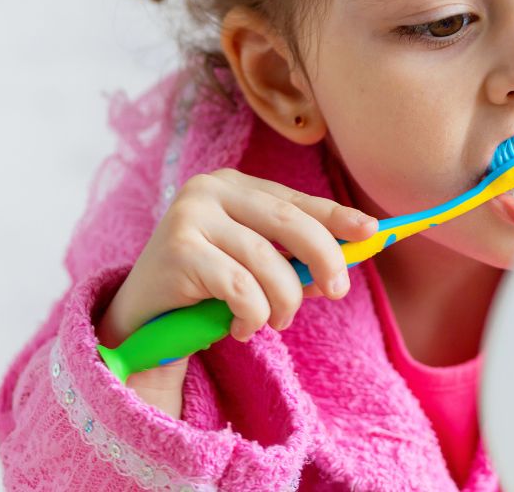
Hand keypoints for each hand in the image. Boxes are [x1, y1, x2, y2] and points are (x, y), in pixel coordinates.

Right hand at [95, 168, 379, 417]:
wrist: (141, 320)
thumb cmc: (205, 290)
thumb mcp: (254, 268)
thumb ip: (293, 259)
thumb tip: (344, 264)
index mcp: (234, 185)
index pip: (296, 200)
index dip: (336, 216)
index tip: (371, 232)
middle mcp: (210, 190)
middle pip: (289, 221)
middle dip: (324, 258)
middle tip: (337, 291)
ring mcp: (190, 216)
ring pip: (267, 263)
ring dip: (282, 303)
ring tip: (275, 321)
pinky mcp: (177, 250)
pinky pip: (240, 288)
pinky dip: (252, 315)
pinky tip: (241, 328)